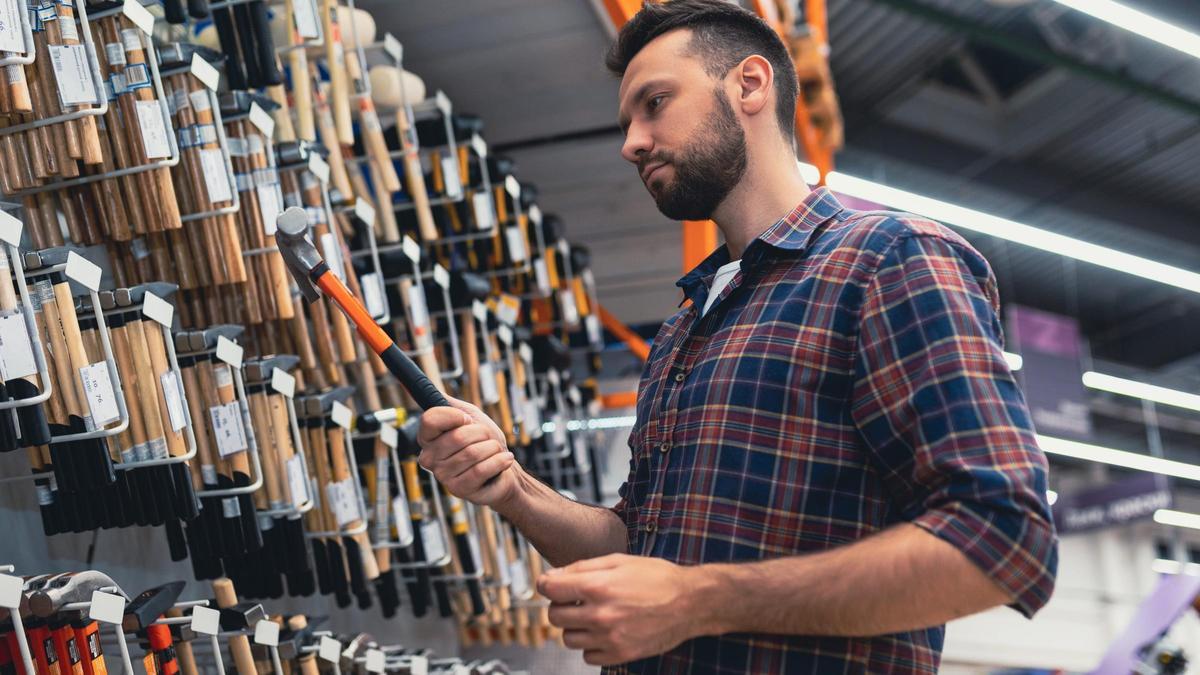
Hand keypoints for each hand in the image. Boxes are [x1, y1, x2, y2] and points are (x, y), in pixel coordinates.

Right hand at [417, 396, 518, 506]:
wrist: (504, 467)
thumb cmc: (485, 441)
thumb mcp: (468, 415)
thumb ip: (447, 403)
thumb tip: (420, 386)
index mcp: (427, 437)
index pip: (430, 419)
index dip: (454, 416)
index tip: (466, 420)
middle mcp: (429, 457)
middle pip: (458, 436)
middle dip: (482, 433)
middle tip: (486, 439)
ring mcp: (443, 476)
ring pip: (473, 453)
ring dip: (493, 448)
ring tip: (494, 451)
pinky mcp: (460, 489)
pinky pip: (482, 469)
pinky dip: (499, 461)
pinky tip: (504, 460)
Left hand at [538, 554, 710, 665]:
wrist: (690, 603)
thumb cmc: (657, 577)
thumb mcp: (619, 561)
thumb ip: (582, 568)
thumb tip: (554, 575)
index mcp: (597, 586)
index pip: (549, 588)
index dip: (547, 583)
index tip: (552, 584)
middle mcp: (600, 614)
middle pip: (554, 616)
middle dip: (560, 605)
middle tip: (576, 600)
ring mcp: (609, 638)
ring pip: (568, 639)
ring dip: (575, 627)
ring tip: (593, 615)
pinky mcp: (620, 654)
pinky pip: (587, 656)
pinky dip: (591, 646)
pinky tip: (605, 631)